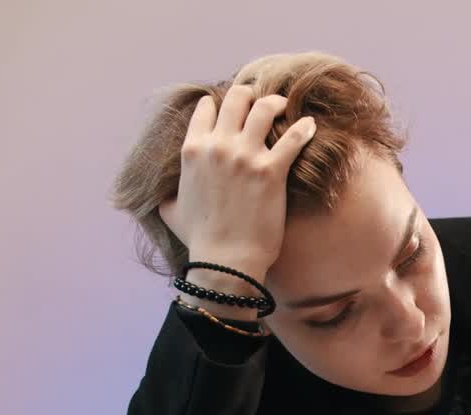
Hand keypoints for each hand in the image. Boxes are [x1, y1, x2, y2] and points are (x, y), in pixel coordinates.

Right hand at [158, 85, 315, 277]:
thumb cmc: (199, 240)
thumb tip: (160, 194)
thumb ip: (166, 193)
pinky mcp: (271, 171)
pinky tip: (310, 125)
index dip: (219, 104)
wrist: (225, 262)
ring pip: (263, 109)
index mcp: (192, 150)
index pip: (205, 109)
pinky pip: (293, 139)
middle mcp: (217, 146)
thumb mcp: (170, 211)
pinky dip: (303, 128)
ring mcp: (245, 157)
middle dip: (249, 95)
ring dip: (275, 103)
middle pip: (237, 99)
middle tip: (260, 102)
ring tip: (283, 106)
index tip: (231, 108)